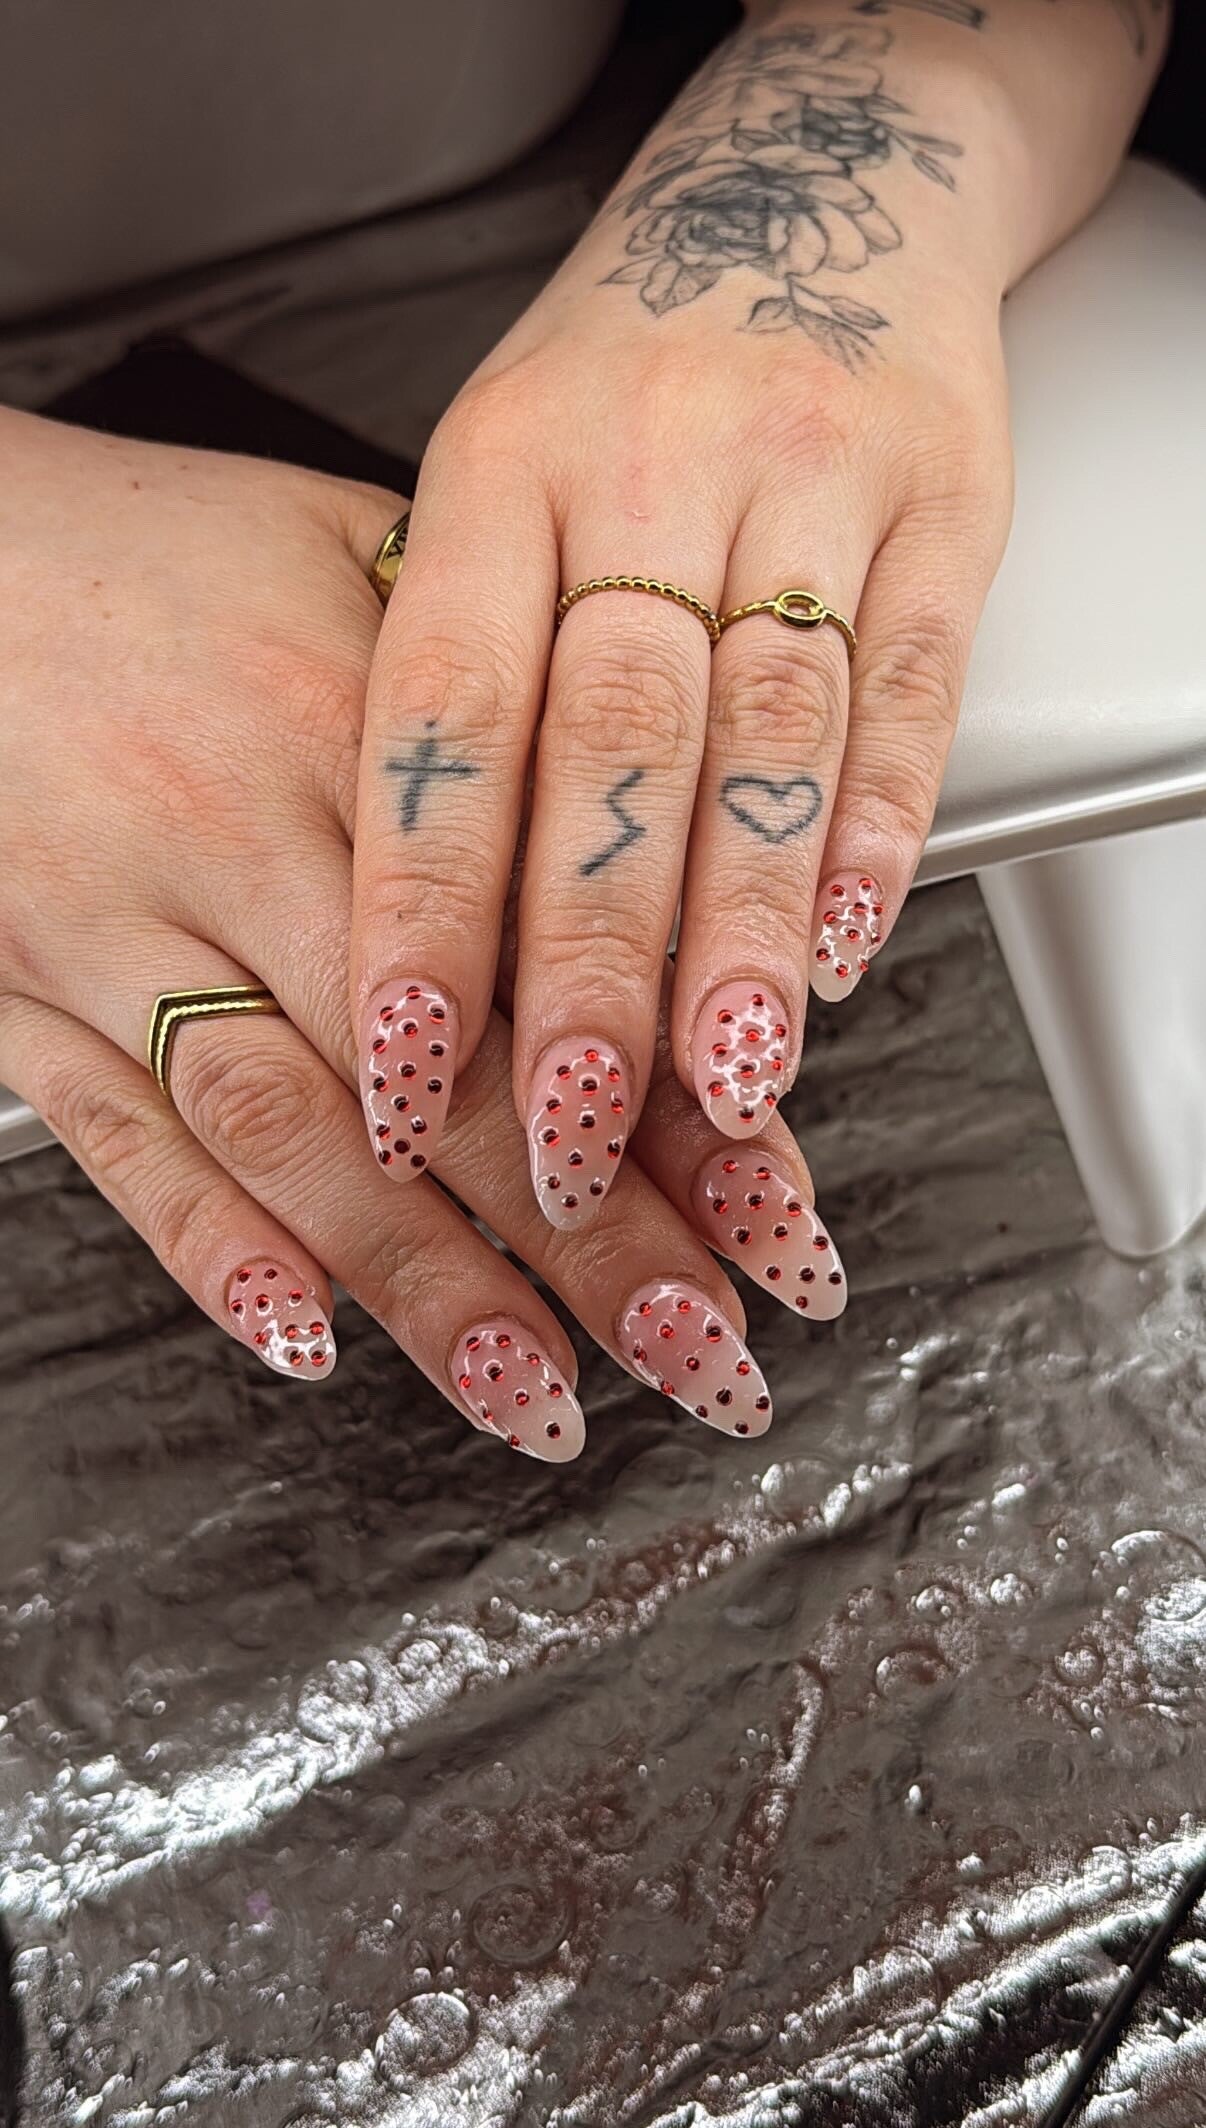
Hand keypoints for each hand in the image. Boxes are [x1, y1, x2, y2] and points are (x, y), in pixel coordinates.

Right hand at [0, 410, 843, 1460]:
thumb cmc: (148, 555)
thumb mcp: (350, 551)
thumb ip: (503, 691)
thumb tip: (665, 821)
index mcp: (363, 725)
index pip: (551, 950)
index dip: (675, 1098)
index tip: (774, 1212)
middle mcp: (244, 836)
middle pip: (442, 1074)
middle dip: (589, 1239)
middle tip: (701, 1353)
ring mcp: (121, 926)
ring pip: (291, 1135)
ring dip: (425, 1286)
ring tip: (543, 1397)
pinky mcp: (21, 989)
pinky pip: (115, 1139)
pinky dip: (209, 1249)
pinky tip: (306, 1338)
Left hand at [352, 10, 1022, 1219]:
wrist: (818, 186)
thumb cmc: (626, 378)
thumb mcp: (497, 478)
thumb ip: (480, 674)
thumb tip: (455, 938)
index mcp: (498, 462)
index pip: (447, 704)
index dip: (425, 898)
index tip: (405, 1058)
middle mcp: (645, 459)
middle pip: (614, 744)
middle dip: (590, 960)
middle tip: (571, 1124)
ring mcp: (805, 474)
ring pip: (769, 735)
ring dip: (743, 929)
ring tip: (723, 1082)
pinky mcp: (944, 502)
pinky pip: (907, 687)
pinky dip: (875, 832)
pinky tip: (843, 950)